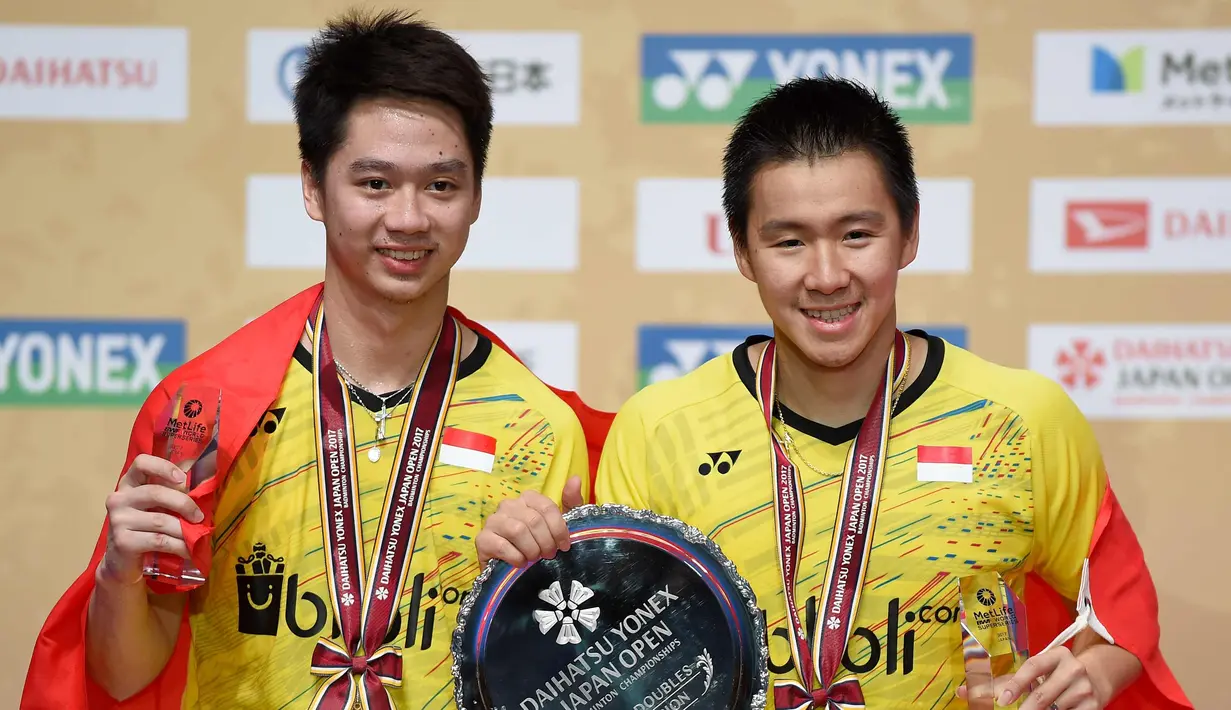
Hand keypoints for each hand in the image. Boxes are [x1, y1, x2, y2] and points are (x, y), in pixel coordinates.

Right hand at [97, 454, 203, 587]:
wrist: (121, 563)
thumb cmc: (145, 528)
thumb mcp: (155, 507)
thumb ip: (171, 494)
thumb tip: (205, 488)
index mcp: (128, 483)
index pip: (141, 463)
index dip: (164, 467)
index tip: (183, 479)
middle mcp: (119, 498)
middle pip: (156, 493)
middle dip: (184, 504)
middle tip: (199, 516)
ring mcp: (118, 520)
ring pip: (161, 520)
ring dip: (184, 529)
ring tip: (198, 536)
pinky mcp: (123, 542)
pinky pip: (160, 540)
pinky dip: (180, 546)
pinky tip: (189, 551)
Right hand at [476, 476, 584, 566]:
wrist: (510, 570)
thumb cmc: (537, 544)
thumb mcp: (558, 525)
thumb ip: (570, 503)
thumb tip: (576, 479)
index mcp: (527, 498)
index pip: (547, 507)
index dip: (558, 529)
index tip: (564, 546)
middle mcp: (508, 505)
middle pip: (534, 520)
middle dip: (546, 542)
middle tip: (549, 555)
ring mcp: (493, 521)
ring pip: (518, 531)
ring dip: (531, 550)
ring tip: (534, 559)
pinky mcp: (482, 539)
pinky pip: (501, 546)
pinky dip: (516, 558)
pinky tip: (520, 563)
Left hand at [956, 646, 1107, 709]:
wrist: (1096, 678)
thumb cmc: (1054, 674)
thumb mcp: (1034, 672)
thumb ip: (1001, 681)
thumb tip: (961, 693)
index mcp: (1055, 654)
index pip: (1032, 667)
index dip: (1016, 684)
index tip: (1003, 700)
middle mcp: (1072, 668)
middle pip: (1043, 694)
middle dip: (1024, 709)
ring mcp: (1085, 688)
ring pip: (1055, 709)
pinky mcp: (1094, 706)